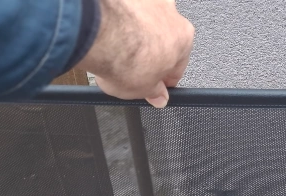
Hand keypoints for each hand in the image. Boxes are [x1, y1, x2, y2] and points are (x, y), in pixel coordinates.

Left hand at [75, 0, 194, 107]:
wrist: (101, 35)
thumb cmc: (128, 57)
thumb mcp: (144, 90)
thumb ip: (154, 93)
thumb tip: (158, 96)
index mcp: (184, 38)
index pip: (178, 65)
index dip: (165, 79)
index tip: (155, 85)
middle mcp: (170, 13)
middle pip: (162, 40)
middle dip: (150, 55)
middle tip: (133, 69)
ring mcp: (147, 2)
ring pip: (143, 24)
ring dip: (135, 36)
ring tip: (117, 53)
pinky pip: (124, 13)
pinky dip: (118, 23)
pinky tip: (108, 37)